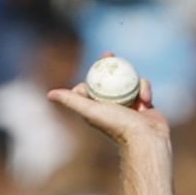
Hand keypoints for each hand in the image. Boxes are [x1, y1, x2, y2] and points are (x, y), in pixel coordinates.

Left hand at [48, 72, 170, 148]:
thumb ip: (71, 101)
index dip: (93, 72)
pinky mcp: (144, 105)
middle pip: (110, 80)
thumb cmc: (117, 125)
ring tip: (134, 77)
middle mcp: (112, 107)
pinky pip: (143, 88)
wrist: (145, 139)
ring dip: (132, 79)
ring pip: (128, 81)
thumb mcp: (90, 110)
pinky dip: (145, 90)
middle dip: (110, 66)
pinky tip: (146, 99)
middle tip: (110, 54)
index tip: (98, 62)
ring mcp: (129, 105)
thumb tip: (50, 94)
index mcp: (98, 108)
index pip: (92, 85)